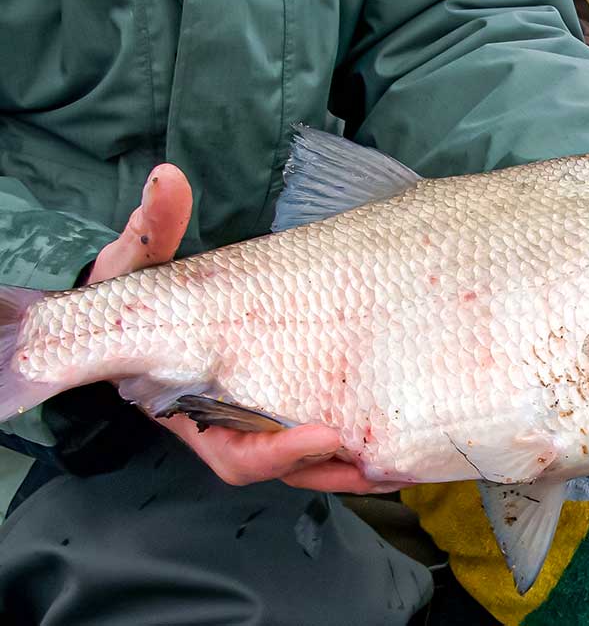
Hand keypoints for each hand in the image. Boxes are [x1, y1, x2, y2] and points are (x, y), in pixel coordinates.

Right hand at [88, 163, 399, 493]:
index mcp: (189, 405)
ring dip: (346, 465)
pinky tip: (389, 445)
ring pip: (303, 461)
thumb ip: (152, 229)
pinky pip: (315, 442)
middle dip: (325, 465)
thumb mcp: (138, 261)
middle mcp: (225, 422)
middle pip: (280, 465)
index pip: (235, 450)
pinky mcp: (279, 407)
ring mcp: (253, 421)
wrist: (136, 312)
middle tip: (373, 460)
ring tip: (394, 460)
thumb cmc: (137, 292)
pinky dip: (348, 448)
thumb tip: (168, 180)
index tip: (324, 435)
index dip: (276, 451)